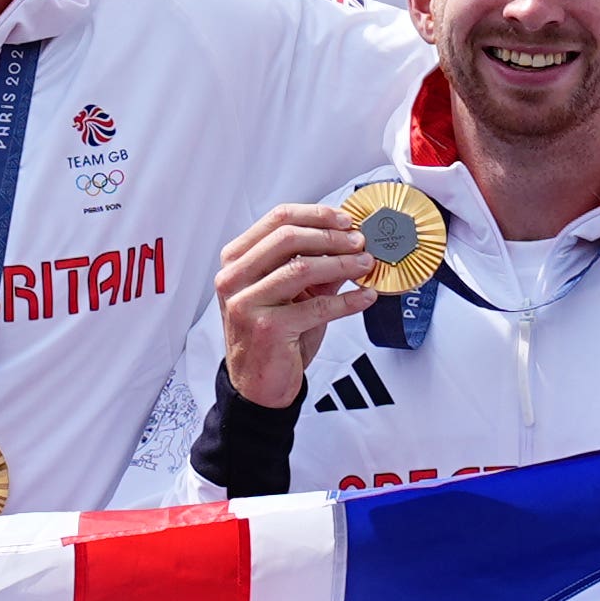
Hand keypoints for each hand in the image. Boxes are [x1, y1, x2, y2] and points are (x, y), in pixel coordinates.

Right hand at [216, 201, 378, 409]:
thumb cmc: (274, 335)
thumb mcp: (293, 293)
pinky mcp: (267, 329)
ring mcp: (246, 303)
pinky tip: (365, 297)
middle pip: (288, 237)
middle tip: (360, 242)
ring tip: (365, 265)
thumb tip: (350, 241)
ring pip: (302, 268)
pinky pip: (316, 307)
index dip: (315, 215)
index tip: (345, 220)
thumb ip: (316, 266)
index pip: (277, 219)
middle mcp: (234, 278)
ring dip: (342, 264)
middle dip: (331, 236)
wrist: (258, 385)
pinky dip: (347, 301)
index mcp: (236, 260)